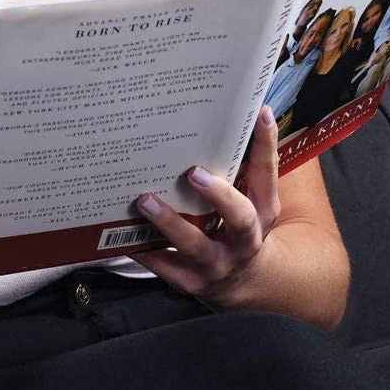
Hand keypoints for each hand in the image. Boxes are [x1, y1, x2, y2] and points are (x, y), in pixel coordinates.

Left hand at [132, 104, 281, 308]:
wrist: (244, 281)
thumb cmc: (239, 223)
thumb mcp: (252, 196)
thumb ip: (245, 160)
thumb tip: (243, 107)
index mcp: (261, 210)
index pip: (267, 173)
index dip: (266, 143)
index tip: (259, 113)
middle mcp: (244, 239)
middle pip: (240, 218)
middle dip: (218, 196)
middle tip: (193, 172)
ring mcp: (217, 263)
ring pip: (195, 246)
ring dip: (169, 223)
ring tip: (144, 200)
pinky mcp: (190, 281)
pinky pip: (164, 266)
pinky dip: (143, 250)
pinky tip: (122, 234)